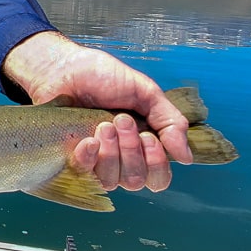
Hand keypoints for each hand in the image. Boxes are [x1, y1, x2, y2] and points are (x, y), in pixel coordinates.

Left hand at [3, 31, 191, 192]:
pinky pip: (87, 175)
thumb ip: (170, 121)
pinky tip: (87, 139)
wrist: (64, 68)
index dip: (157, 164)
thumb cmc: (102, 77)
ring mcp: (96, 162)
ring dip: (112, 152)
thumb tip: (186, 157)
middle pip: (138, 181)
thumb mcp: (145, 92)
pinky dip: (91, 157)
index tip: (147, 135)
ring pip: (114, 181)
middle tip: (120, 120)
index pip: (159, 177)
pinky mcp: (73, 160)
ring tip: (103, 124)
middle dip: (132, 150)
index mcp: (142, 145)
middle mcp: (121, 159)